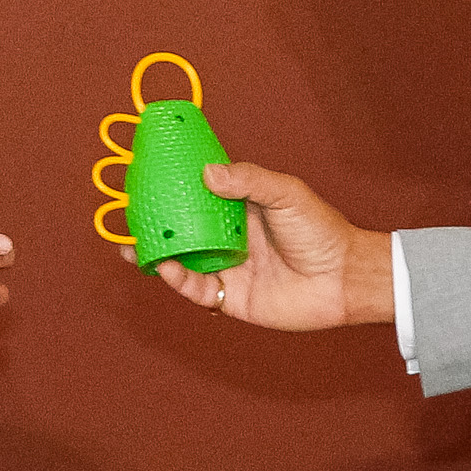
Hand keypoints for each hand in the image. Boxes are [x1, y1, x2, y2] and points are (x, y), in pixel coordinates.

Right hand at [149, 161, 390, 329]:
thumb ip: (249, 180)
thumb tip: (207, 172)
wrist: (345, 278)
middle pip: (181, 232)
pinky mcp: (231, 298)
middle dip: (152, 227)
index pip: (198, 197)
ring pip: (181, 262)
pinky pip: (196, 290)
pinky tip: (166, 267)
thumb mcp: (286, 193)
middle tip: (126, 219)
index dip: (172, 192)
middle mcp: (228, 239)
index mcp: (239, 211)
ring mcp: (228, 268)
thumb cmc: (322, 231)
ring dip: (155, 255)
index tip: (145, 182)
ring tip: (131, 247)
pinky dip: (178, 280)